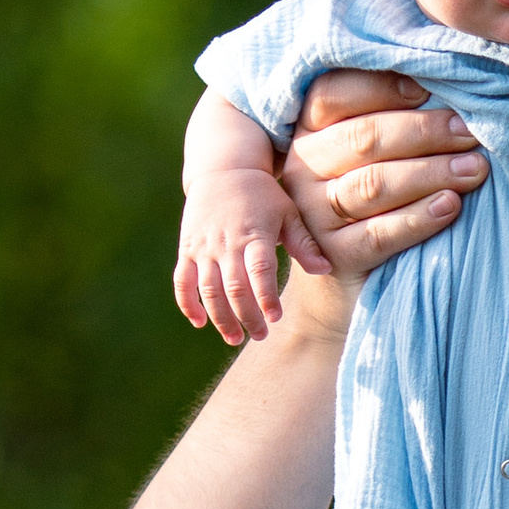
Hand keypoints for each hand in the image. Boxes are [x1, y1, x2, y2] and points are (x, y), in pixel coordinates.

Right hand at [176, 164, 331, 346]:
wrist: (223, 170)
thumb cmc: (263, 195)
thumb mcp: (288, 212)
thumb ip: (304, 243)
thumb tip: (326, 269)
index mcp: (255, 234)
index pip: (259, 270)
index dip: (266, 297)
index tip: (275, 318)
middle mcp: (227, 243)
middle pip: (234, 287)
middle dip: (246, 316)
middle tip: (261, 335)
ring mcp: (204, 248)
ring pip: (208, 290)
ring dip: (220, 318)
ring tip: (234, 338)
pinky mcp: (187, 250)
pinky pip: (182, 282)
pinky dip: (187, 304)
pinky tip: (199, 322)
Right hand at [280, 71, 487, 280]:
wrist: (354, 276)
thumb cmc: (379, 194)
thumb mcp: (375, 150)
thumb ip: (395, 115)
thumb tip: (449, 84)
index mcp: (310, 128)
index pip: (335, 94)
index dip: (382, 87)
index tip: (429, 89)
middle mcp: (304, 167)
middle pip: (362, 139)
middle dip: (424, 132)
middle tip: (471, 133)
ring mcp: (313, 214)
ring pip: (372, 185)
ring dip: (430, 173)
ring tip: (474, 169)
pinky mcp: (334, 256)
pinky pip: (378, 234)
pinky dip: (418, 219)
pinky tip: (451, 206)